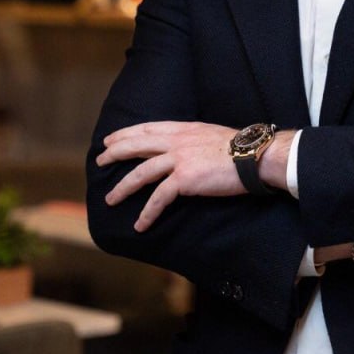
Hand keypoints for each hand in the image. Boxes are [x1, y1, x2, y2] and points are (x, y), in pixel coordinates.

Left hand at [96, 121, 241, 231]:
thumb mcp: (210, 135)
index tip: (111, 139)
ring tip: (110, 199)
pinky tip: (140, 224)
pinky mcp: (184, 180)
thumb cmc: (240, 149)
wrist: (254, 156)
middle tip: (100, 161)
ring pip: (141, 173)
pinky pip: (159, 198)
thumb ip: (193, 140)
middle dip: (115, 153)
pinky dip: (147, 213)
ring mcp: (179, 159)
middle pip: (137, 145)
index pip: (147, 128)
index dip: (126, 134)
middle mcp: (177, 141)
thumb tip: (186, 149)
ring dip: (122, 187)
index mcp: (183, 129)